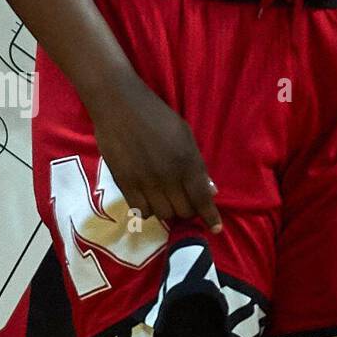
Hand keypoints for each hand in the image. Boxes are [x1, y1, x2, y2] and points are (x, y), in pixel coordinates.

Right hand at [91, 77, 221, 233]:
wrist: (120, 107)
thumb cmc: (158, 116)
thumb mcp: (186, 135)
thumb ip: (197, 165)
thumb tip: (210, 191)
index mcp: (186, 161)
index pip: (201, 198)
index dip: (210, 216)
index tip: (216, 229)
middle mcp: (168, 176)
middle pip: (183, 210)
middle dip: (189, 212)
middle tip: (188, 205)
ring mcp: (145, 182)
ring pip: (163, 214)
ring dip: (169, 212)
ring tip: (169, 202)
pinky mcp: (125, 184)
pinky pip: (140, 210)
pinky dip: (149, 211)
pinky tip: (151, 202)